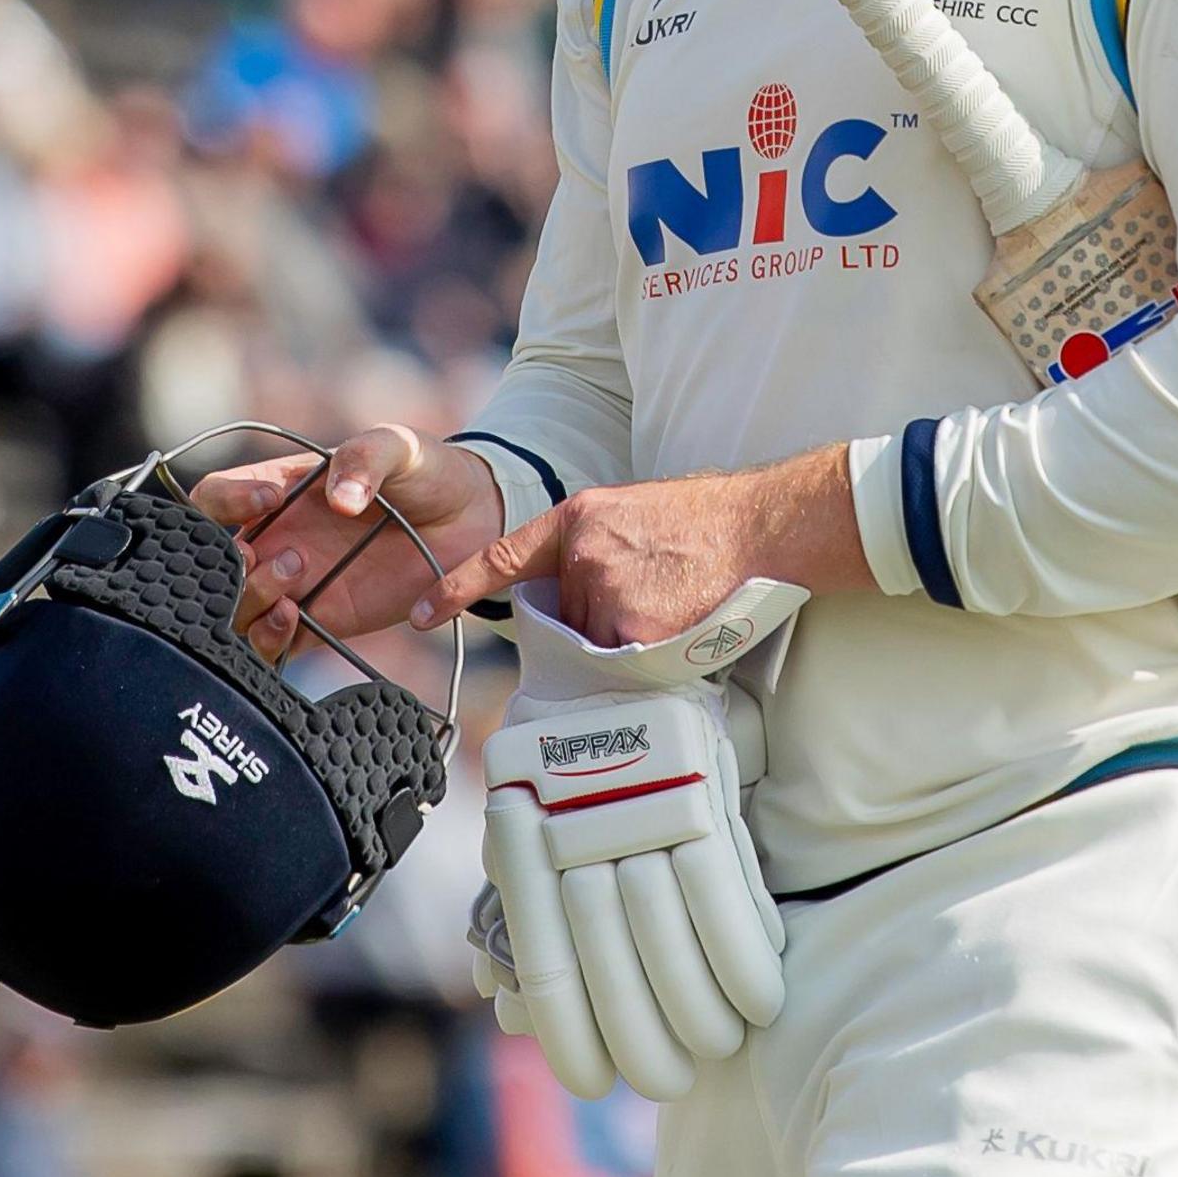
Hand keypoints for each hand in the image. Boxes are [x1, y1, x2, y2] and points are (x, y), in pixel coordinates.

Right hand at [192, 425, 504, 657]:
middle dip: (225, 563)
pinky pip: (272, 646)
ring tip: (293, 586)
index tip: (272, 497)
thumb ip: (366, 458)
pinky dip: (268, 640)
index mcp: (276, 489)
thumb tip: (341, 499)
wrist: (472, 518)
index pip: (214, 496)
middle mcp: (275, 538)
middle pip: (209, 561)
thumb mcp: (398, 445)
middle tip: (274, 556)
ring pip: (233, 608)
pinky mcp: (319, 623)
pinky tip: (296, 618)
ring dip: (249, 600)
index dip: (227, 500)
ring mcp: (293, 584)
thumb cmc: (425, 470)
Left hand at [420, 446, 868, 644]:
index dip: (455, 587)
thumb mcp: (633, 515)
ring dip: (625, 638)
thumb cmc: (706, 522)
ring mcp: (603, 590)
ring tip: (671, 602)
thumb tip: (575, 598)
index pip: (501, 558)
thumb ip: (592, 550)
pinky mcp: (630, 625)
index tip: (418, 613)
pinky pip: (624, 661)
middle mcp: (580, 553)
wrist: (758, 525)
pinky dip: (647, 654)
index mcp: (577, 518)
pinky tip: (677, 621)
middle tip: (651, 594)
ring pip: (595, 643)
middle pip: (565, 616)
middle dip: (597, 619)